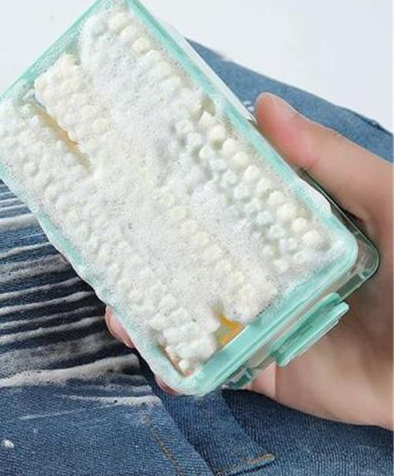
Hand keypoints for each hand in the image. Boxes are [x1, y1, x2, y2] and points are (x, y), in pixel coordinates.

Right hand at [106, 93, 392, 428]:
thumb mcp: (384, 199)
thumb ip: (329, 159)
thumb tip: (265, 108)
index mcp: (287, 226)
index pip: (224, 200)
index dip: (182, 186)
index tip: (136, 170)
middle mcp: (267, 270)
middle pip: (198, 257)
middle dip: (151, 252)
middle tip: (109, 239)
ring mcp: (262, 320)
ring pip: (194, 313)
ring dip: (152, 310)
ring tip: (118, 306)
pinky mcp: (265, 367)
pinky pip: (215, 367)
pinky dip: (181, 368)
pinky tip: (159, 360)